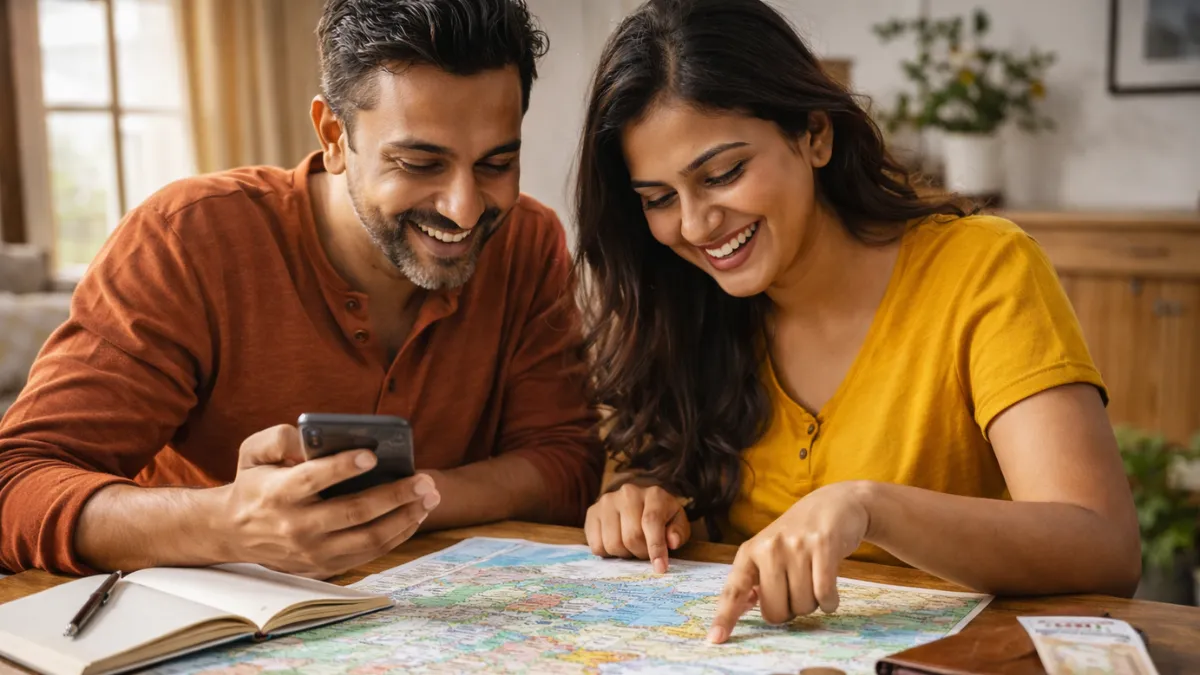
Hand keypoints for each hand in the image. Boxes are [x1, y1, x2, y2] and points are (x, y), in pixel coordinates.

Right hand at [219, 425, 440, 578]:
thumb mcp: (252, 452)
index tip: (372, 454)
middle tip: (424, 480)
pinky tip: (415, 516)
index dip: (343, 467)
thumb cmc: (254, 483)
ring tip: (429, 498)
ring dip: (405, 518)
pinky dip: (397, 535)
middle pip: (353, 513)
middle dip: (394, 495)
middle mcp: (297, 526)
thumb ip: (279, 438)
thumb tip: (309, 436)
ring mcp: (313, 552)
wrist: (233, 532)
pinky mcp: (325, 566)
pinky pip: (370, 554)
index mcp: (278, 494)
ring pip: (368, 539)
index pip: (313, 480)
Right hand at [584, 482, 690, 572]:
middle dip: (640, 553)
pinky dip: (607, 553)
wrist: (639, 502)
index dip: (655, 547)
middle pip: (631, 537)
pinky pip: (596, 545)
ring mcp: (607, 502)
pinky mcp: (592, 512)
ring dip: (624, 554)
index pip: (651, 522)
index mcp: (653, 494)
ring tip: (631, 546)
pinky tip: (616, 543)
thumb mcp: (677, 522)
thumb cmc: (662, 516)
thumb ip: (678, 532)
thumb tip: (672, 542)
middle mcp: (627, 493)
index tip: (660, 568)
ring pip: (612, 543)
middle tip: (645, 552)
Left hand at [708, 481, 871, 643]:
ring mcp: (796, 545)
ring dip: (813, 603)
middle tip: (797, 587)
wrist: (835, 504)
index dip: (725, 616)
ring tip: (814, 577)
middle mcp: (769, 547)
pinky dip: (830, 601)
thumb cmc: (798, 535)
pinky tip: (830, 587)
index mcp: (750, 551)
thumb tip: (743, 607)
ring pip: (803, 606)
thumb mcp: (769, 550)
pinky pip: (825, 595)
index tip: (715, 638)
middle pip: (775, 610)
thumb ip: (755, 578)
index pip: (734, 590)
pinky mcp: (823, 545)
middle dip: (790, 610)